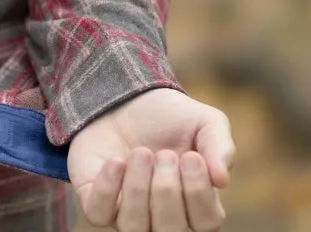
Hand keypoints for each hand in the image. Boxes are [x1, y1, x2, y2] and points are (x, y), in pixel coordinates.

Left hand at [69, 88, 235, 230]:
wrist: (125, 98)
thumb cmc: (169, 118)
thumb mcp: (203, 122)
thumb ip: (219, 146)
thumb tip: (222, 179)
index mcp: (195, 207)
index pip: (207, 224)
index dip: (199, 194)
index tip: (191, 156)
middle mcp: (162, 218)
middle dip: (167, 191)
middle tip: (164, 154)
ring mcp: (127, 212)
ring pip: (134, 228)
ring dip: (138, 189)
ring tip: (141, 153)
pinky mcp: (95, 199)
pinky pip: (98, 213)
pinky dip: (107, 189)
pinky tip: (116, 161)